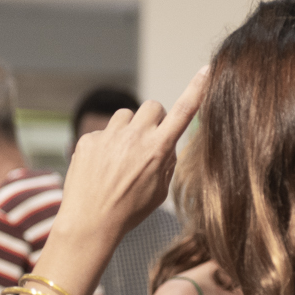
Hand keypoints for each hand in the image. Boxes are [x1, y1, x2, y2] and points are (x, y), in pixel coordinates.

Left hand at [39, 70, 208, 294]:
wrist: (89, 223)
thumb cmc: (129, 211)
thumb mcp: (160, 190)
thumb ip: (167, 160)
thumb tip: (167, 142)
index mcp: (158, 150)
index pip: (183, 112)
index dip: (196, 90)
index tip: (206, 70)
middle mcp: (135, 137)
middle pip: (153, 107)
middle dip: (154, 120)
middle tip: (148, 141)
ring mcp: (109, 136)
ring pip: (126, 116)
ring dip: (128, 130)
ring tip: (121, 158)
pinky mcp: (88, 140)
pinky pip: (103, 132)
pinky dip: (105, 145)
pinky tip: (101, 168)